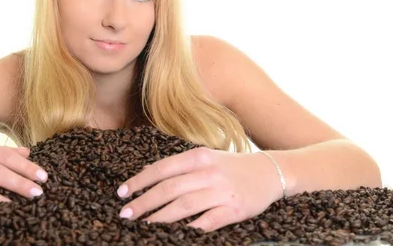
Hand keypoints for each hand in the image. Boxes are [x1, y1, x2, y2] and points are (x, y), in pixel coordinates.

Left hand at [115, 147, 282, 231]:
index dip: (139, 182)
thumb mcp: (205, 158)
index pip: (161, 169)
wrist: (270, 172)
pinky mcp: (234, 209)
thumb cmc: (231, 166)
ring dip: (160, 218)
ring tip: (143, 226)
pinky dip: (190, 229)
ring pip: (183, 206)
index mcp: (197, 157)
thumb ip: (178, 166)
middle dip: (144, 202)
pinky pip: (207, 221)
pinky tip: (175, 235)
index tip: (122, 193)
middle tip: (126, 214)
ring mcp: (221, 190)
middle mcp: (208, 172)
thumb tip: (145, 173)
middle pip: (168, 189)